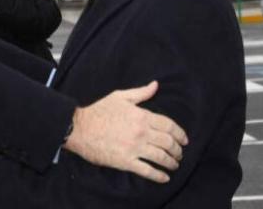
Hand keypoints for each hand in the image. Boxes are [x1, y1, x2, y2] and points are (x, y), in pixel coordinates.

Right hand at [65, 81, 187, 182]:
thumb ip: (141, 92)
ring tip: (174, 164)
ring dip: (171, 162)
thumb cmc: (98, 110)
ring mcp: (134, 148)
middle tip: (180, 154)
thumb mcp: (120, 96)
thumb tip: (156, 85)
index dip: (180, 134)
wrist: (78, 127)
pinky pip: (147, 171)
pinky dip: (158, 176)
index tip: (184, 140)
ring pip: (161, 157)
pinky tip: (164, 177)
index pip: (169, 125)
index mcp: (142, 116)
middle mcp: (141, 133)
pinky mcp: (125, 161)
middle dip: (178, 150)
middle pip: (168, 142)